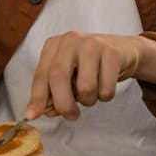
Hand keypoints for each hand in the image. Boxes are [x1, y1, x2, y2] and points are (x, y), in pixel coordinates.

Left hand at [25, 31, 140, 121]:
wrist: (123, 50)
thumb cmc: (90, 65)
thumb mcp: (68, 74)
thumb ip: (54, 91)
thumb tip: (45, 111)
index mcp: (54, 45)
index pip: (41, 74)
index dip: (37, 97)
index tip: (33, 116)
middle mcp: (70, 40)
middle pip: (58, 77)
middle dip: (64, 104)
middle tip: (72, 115)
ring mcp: (92, 44)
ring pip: (85, 87)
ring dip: (89, 100)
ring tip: (93, 91)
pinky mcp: (112, 52)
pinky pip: (106, 89)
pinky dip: (106, 96)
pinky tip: (106, 83)